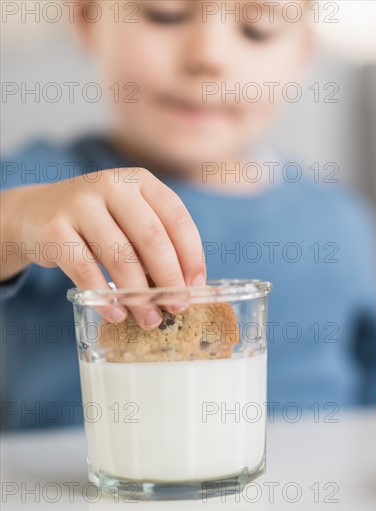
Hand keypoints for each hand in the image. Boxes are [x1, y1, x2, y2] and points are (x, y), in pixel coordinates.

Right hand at [1, 168, 205, 327]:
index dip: (191, 255)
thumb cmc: (95, 223)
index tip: (196, 286)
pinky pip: (86, 271)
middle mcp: (111, 185)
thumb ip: (154, 243)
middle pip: (152, 238)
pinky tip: (116, 313)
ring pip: (120, 256)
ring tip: (149, 319)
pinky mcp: (54, 228)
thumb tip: (184, 287)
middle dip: (169, 278)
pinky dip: (105, 297)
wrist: (34, 214)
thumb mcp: (128, 220)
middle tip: (178, 306)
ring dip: (139, 295)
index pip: (177, 218)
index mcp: (139, 180)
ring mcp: (80, 203)